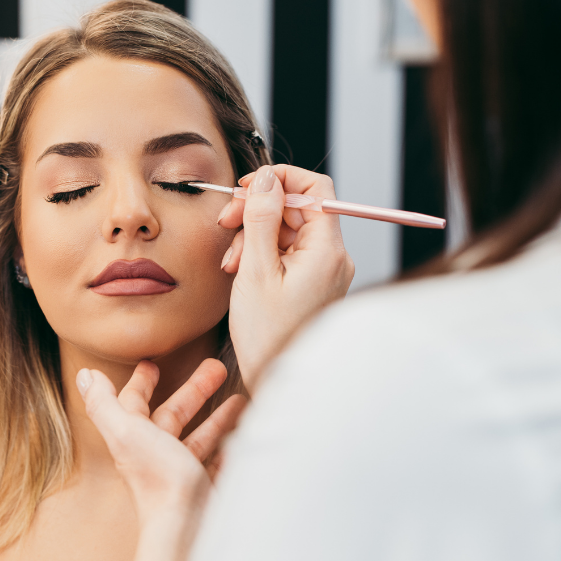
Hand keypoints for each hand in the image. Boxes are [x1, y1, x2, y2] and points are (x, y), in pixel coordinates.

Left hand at [77, 360, 248, 560]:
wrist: (187, 529)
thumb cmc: (158, 479)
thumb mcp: (126, 432)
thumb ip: (104, 404)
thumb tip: (85, 375)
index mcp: (134, 441)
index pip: (134, 405)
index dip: (141, 383)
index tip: (153, 364)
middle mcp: (156, 457)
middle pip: (173, 416)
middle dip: (193, 392)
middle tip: (217, 368)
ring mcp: (183, 475)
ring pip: (199, 438)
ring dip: (217, 416)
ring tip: (241, 397)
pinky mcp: (207, 489)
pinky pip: (221, 462)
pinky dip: (231, 446)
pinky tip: (245, 434)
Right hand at [218, 165, 353, 388]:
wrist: (276, 380)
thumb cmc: (267, 335)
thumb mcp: (255, 270)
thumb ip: (260, 218)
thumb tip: (266, 180)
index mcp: (327, 251)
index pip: (317, 189)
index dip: (282, 179)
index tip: (249, 186)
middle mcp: (333, 257)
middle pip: (299, 208)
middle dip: (259, 210)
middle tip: (227, 221)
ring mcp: (324, 271)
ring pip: (289, 230)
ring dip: (255, 235)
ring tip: (232, 260)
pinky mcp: (313, 282)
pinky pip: (288, 252)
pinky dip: (263, 253)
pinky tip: (241, 269)